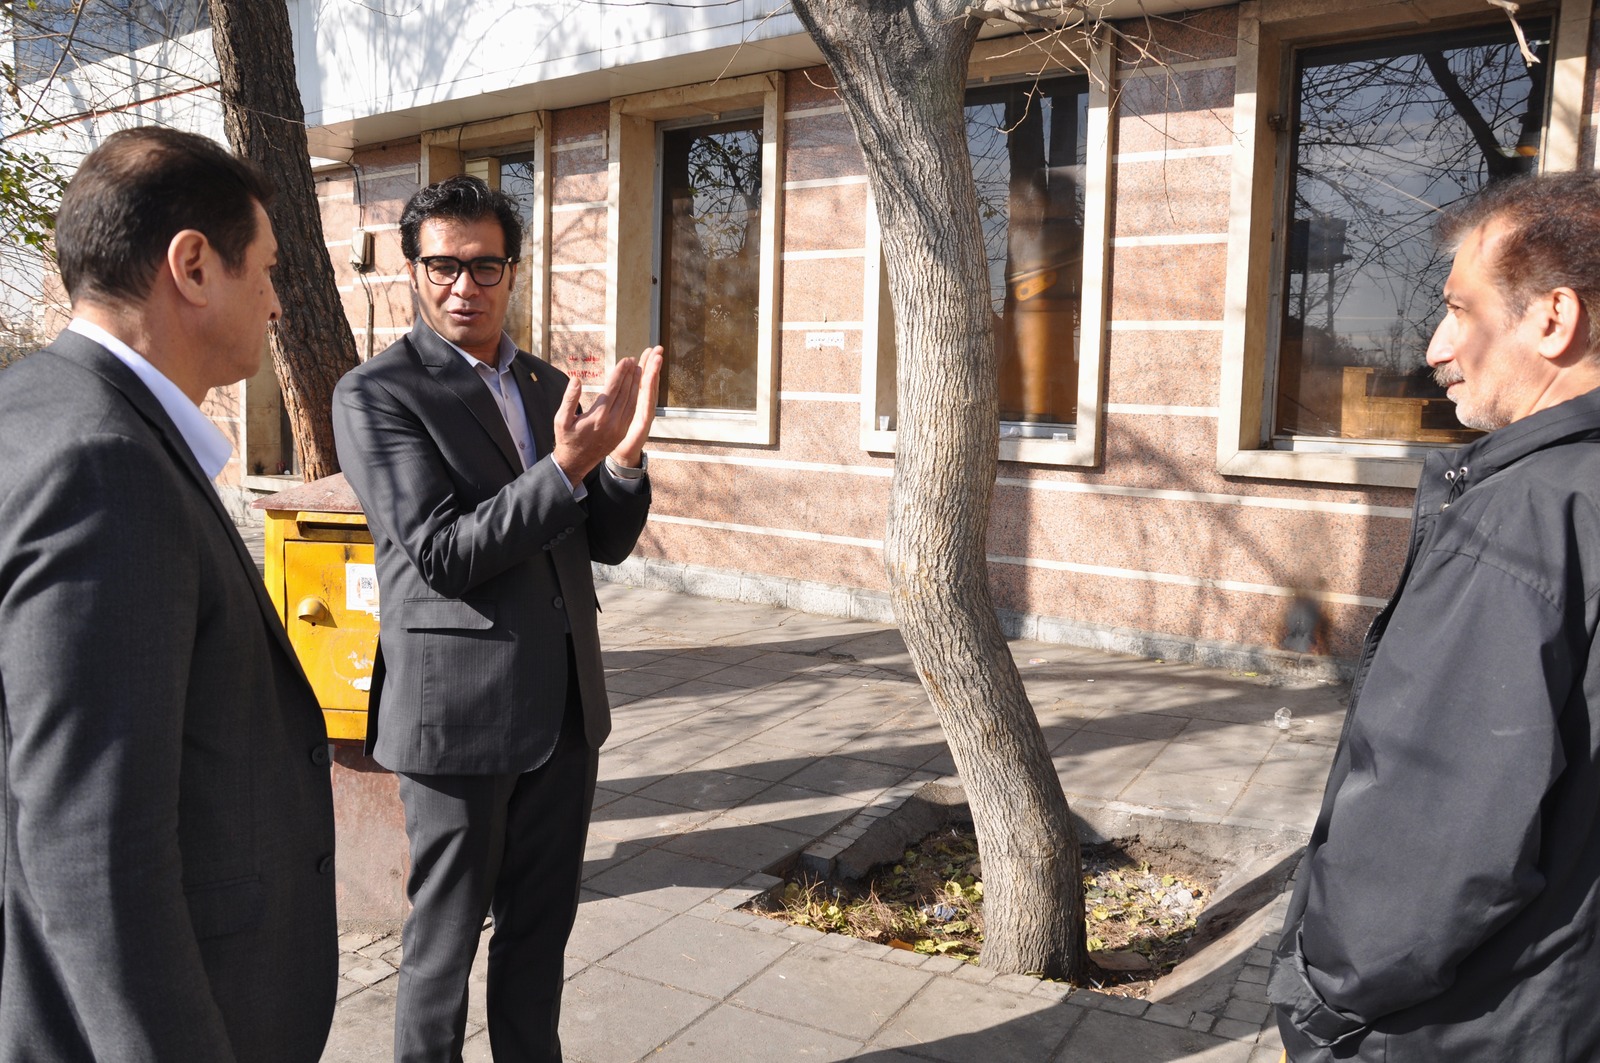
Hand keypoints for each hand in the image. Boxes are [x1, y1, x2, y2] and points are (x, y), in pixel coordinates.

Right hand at [550, 347, 659, 482]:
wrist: (575, 463)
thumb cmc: (566, 439)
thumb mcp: (561, 419)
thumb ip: (569, 398)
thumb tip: (576, 379)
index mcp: (598, 416)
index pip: (613, 388)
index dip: (620, 372)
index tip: (626, 360)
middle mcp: (612, 422)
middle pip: (625, 393)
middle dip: (630, 375)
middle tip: (634, 360)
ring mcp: (619, 428)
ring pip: (632, 402)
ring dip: (636, 385)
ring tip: (638, 370)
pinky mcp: (622, 433)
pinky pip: (632, 412)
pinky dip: (635, 398)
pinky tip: (636, 389)